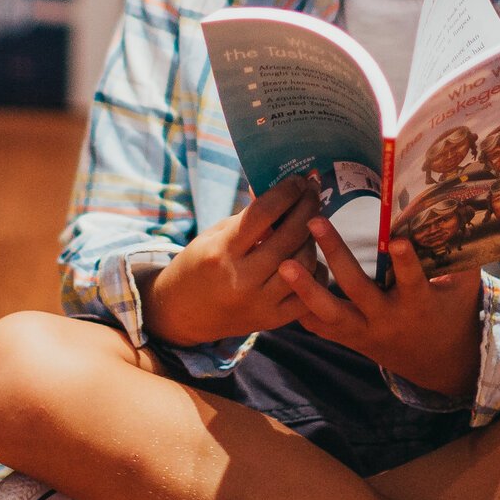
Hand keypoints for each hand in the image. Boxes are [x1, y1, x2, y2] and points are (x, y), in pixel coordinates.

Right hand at [142, 175, 320, 346]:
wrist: (184, 314)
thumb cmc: (199, 266)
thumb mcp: (213, 235)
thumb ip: (248, 216)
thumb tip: (283, 191)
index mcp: (221, 252)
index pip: (263, 213)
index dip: (286, 192)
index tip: (299, 180)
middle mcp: (241, 279)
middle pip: (289, 236)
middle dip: (307, 207)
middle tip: (313, 192)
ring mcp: (259, 303)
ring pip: (304, 263)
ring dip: (312, 239)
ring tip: (308, 226)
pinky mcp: (272, 320)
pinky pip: (308, 293)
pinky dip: (315, 272)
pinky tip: (310, 257)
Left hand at [280, 216, 482, 402]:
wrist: (438, 363)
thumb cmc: (453, 312)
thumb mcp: (464, 286)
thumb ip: (459, 253)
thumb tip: (462, 208)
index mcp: (419, 304)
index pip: (412, 282)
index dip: (406, 263)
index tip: (398, 241)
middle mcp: (387, 319)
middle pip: (357, 288)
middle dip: (336, 254)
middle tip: (315, 223)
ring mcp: (364, 333)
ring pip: (330, 313)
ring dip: (305, 288)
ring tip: (284, 263)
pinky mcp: (349, 340)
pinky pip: (320, 327)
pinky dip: (300, 308)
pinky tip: (279, 287)